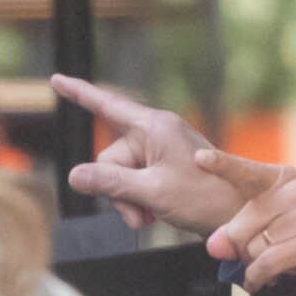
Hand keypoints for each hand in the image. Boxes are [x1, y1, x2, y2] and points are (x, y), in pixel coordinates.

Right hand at [56, 74, 257, 235]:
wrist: (239, 214)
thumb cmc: (205, 197)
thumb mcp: (152, 192)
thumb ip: (110, 183)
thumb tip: (74, 176)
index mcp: (154, 126)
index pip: (107, 105)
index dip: (78, 93)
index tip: (56, 79)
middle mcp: (155, 133)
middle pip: (109, 158)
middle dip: (117, 189)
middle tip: (138, 212)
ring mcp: (159, 150)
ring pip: (119, 175)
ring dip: (128, 200)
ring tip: (149, 215)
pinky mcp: (163, 167)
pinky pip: (134, 181)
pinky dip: (138, 201)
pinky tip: (152, 213)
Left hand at [206, 154, 295, 295]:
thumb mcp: (276, 227)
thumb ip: (241, 231)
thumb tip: (214, 246)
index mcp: (284, 179)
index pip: (246, 172)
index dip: (222, 165)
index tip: (199, 158)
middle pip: (240, 226)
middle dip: (243, 249)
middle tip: (264, 253)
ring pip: (253, 248)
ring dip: (256, 265)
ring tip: (277, 263)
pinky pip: (267, 263)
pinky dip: (257, 278)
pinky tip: (259, 282)